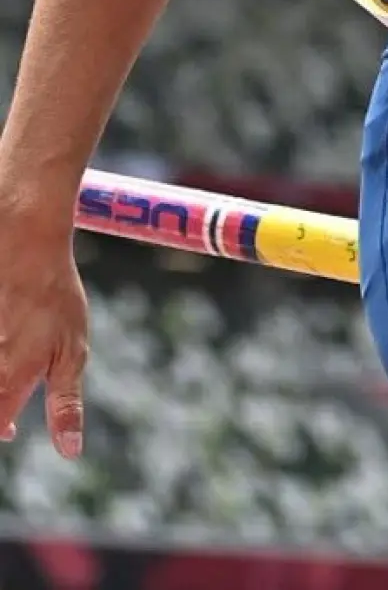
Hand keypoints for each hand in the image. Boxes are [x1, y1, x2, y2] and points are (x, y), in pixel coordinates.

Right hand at [0, 202, 87, 458]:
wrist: (26, 243)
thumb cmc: (56, 297)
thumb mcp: (72, 351)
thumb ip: (65, 406)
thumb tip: (71, 452)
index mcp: (10, 381)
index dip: (2, 430)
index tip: (11, 428)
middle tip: (9, 402)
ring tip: (14, 351)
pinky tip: (7, 330)